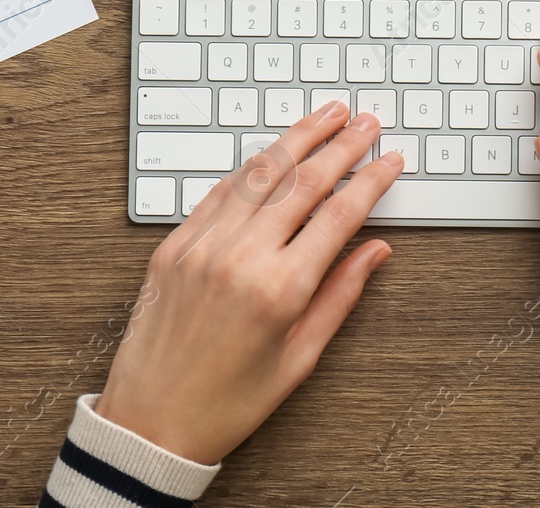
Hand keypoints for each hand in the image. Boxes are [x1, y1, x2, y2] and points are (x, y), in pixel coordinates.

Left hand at [97, 101, 401, 463]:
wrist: (150, 423)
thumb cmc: (227, 403)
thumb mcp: (299, 359)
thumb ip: (340, 296)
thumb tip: (375, 251)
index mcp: (280, 289)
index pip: (340, 215)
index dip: (371, 181)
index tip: (390, 160)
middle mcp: (240, 258)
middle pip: (303, 181)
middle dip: (341, 145)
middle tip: (366, 122)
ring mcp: (202, 247)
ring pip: (259, 174)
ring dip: (297, 139)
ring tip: (325, 116)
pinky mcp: (173, 247)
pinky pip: (219, 193)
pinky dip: (251, 168)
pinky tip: (272, 153)